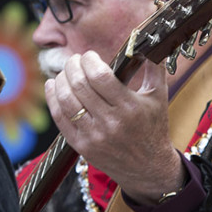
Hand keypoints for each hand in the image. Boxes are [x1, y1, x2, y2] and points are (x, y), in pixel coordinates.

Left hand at [45, 52, 185, 203]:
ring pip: (66, 100)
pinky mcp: (82, 146)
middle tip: (74, 60)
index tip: (89, 56)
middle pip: (80, 85)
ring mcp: (93, 136)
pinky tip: (53, 86)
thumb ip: (154, 68)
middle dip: (72, 66)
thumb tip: (147, 42)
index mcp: (130, 107)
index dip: (89, 60)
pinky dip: (52, 98)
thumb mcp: (159, 97)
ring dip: (60, 80)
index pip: (99, 76)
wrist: (148, 168)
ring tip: (65, 71)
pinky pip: (60, 118)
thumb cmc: (154, 128)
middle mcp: (110, 122)